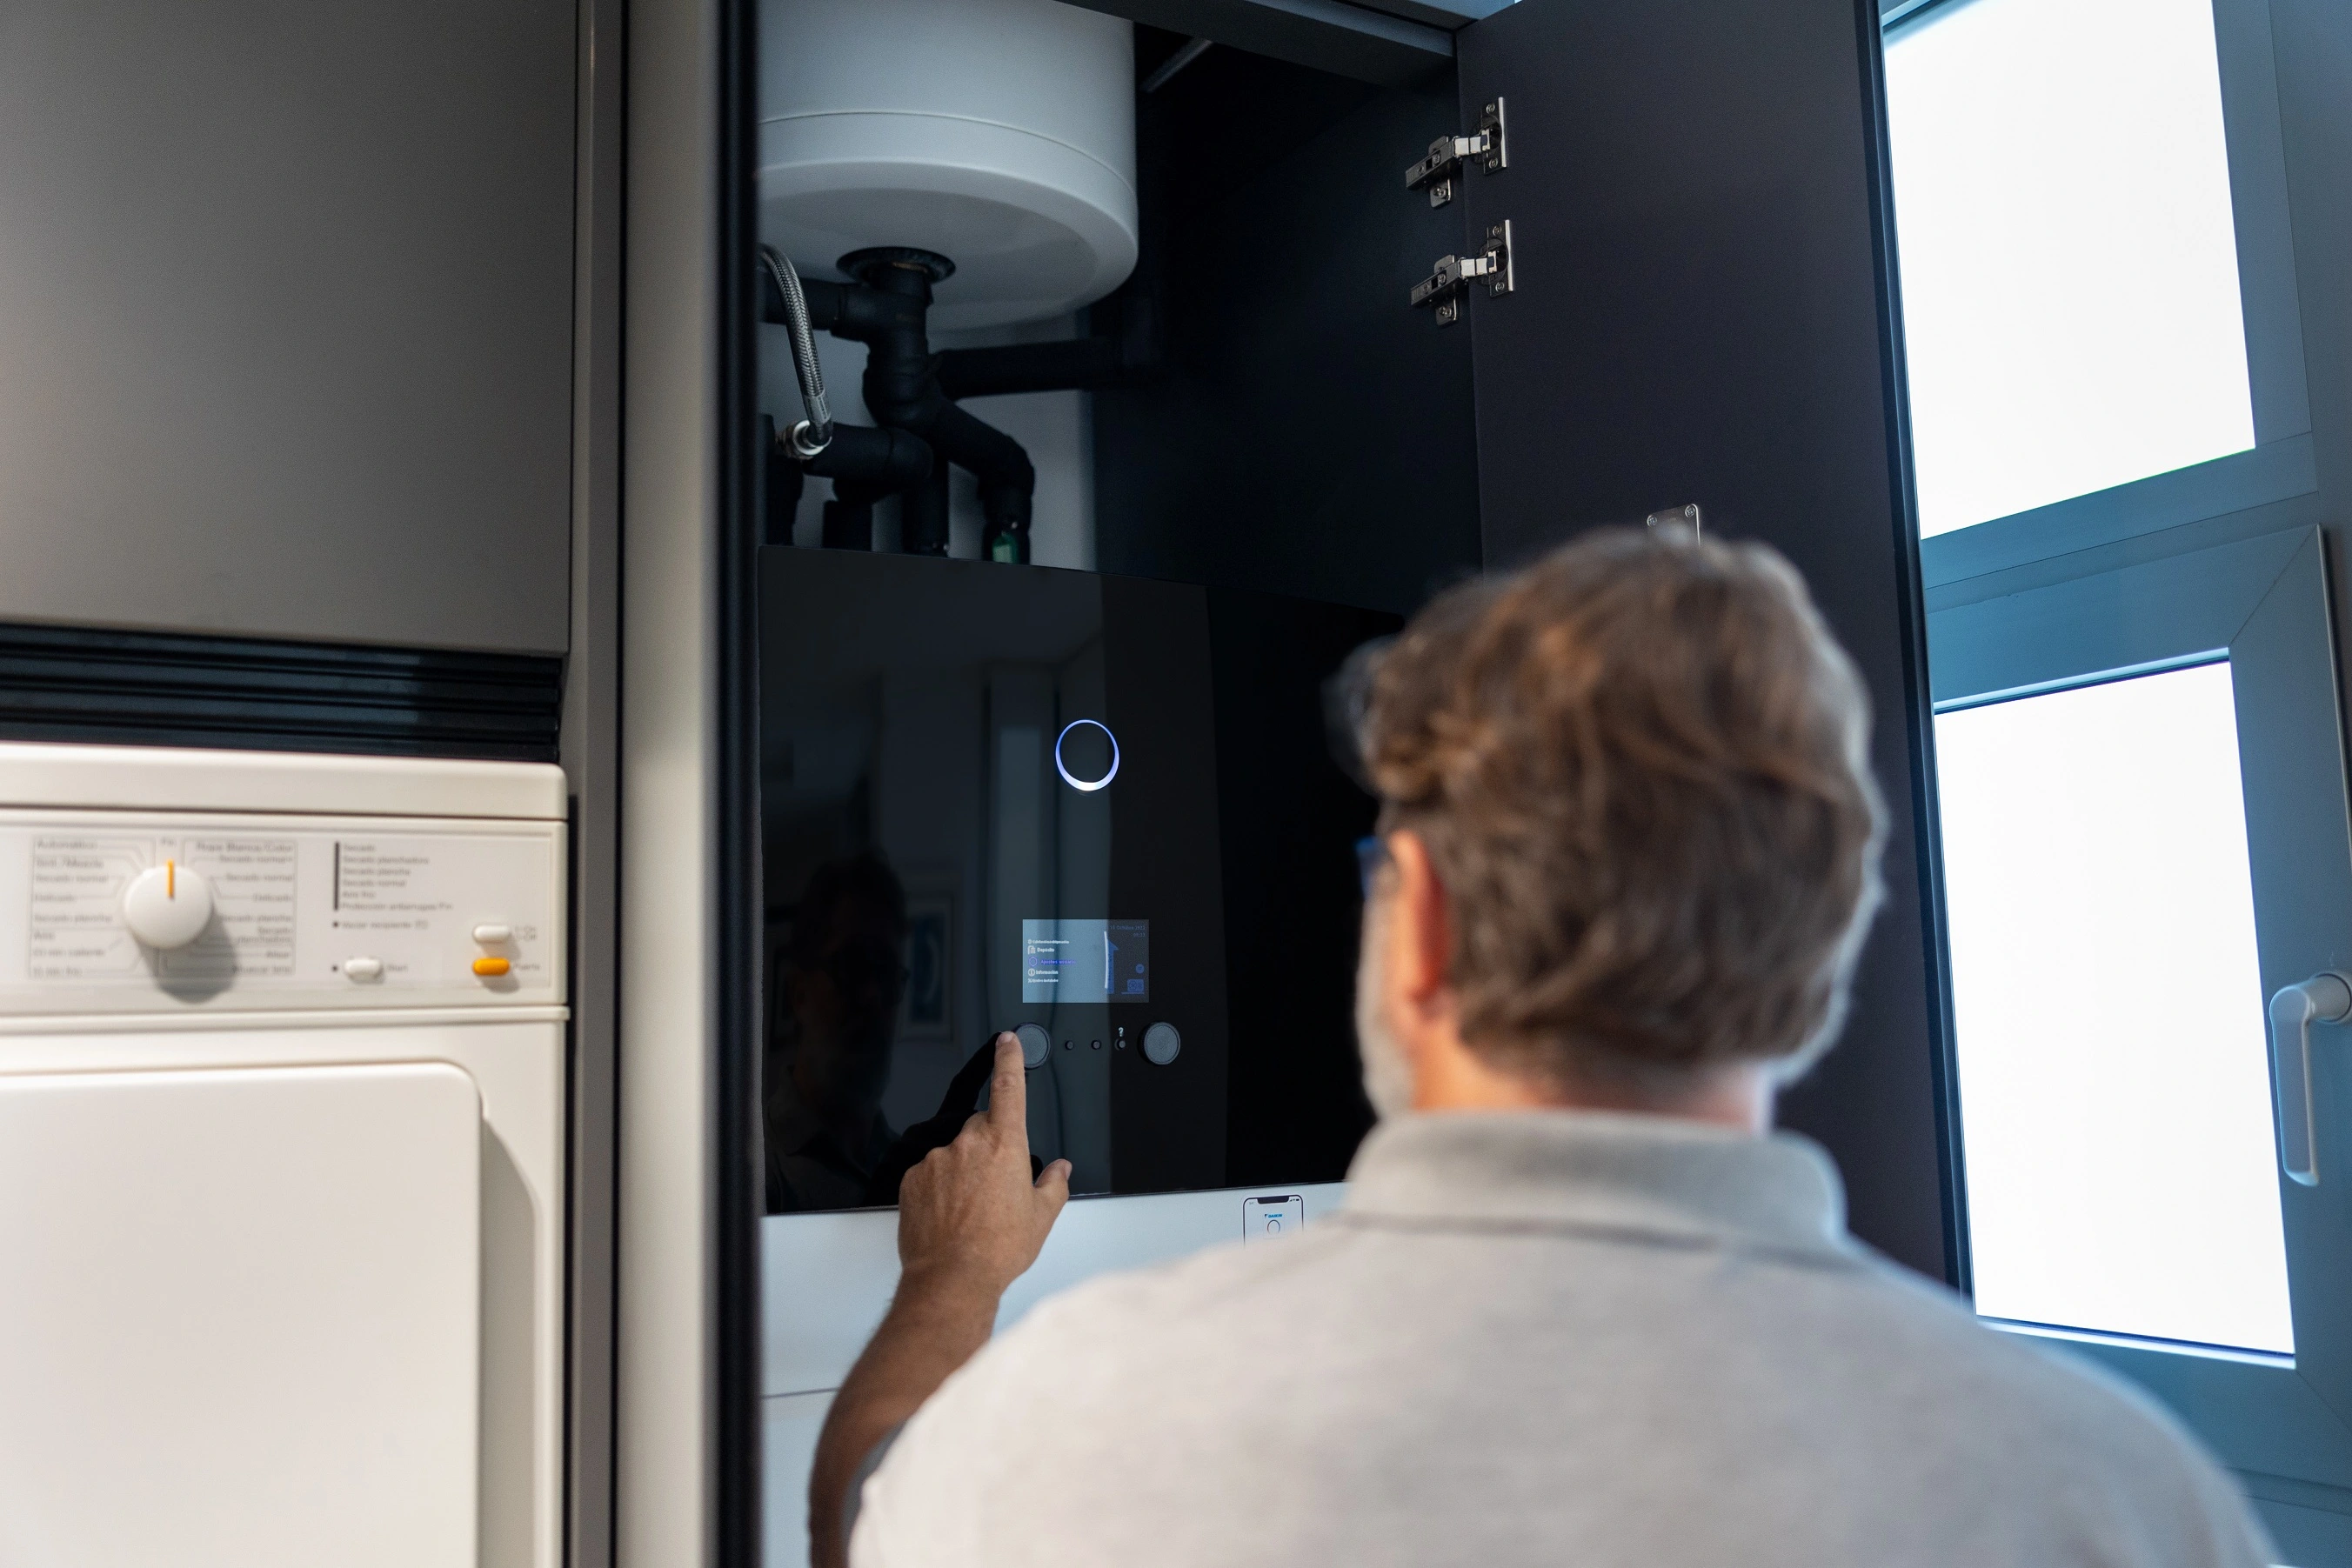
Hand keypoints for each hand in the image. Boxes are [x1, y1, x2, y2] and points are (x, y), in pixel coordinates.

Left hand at [896, 1032, 1071, 1298]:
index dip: (1009, 1060)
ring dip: (963, 1169)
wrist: (952, 1278)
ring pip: (954, 1152)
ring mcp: (936, 1160)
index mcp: (1005, 1145)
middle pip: (981, 1126)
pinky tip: (949, 1215)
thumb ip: (1054, 1185)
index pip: (1008, 1088)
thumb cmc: (997, 1250)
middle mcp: (967, 1145)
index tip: (1008, 1042)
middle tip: (997, 1184)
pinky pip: (929, 1172)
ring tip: (971, 1209)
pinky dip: (939, 1187)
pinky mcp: (912, 1179)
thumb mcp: (1041, 1217)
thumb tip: (1059, 1171)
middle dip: (990, 1145)